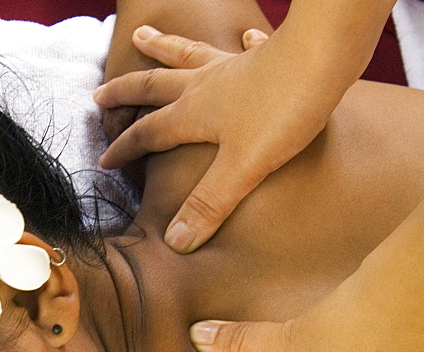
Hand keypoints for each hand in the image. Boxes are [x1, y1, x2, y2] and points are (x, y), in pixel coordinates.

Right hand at [93, 25, 351, 252]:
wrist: (324, 56)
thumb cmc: (284, 111)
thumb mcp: (242, 167)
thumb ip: (208, 204)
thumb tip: (174, 242)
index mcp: (194, 113)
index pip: (148, 134)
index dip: (125, 150)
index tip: (104, 162)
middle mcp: (205, 86)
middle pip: (154, 86)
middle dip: (125, 92)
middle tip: (100, 94)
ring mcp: (233, 68)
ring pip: (186, 56)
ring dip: (162, 48)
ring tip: (142, 37)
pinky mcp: (264, 56)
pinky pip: (242, 48)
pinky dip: (237, 44)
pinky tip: (243, 38)